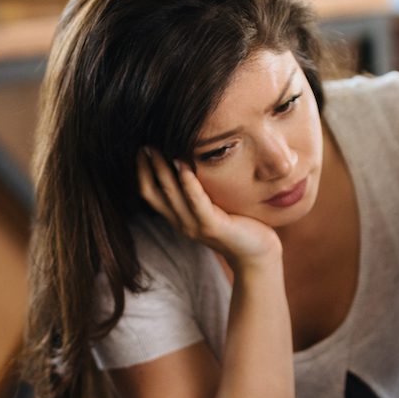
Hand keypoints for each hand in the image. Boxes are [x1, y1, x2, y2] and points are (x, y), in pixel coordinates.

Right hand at [136, 148, 281, 267]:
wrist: (257, 254)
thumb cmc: (238, 226)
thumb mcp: (212, 207)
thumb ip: (199, 192)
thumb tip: (192, 161)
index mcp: (179, 217)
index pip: (150, 194)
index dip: (141, 172)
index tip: (142, 149)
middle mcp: (182, 223)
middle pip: (153, 193)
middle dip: (147, 167)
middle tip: (145, 143)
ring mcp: (195, 226)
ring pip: (170, 194)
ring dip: (162, 169)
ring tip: (158, 148)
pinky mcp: (212, 226)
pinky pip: (196, 201)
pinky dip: (187, 182)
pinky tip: (183, 163)